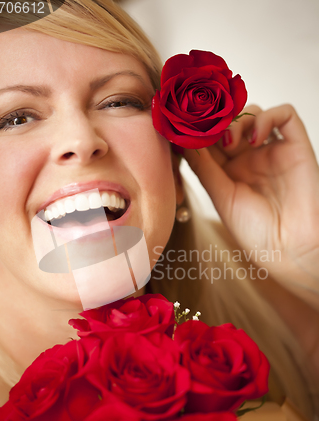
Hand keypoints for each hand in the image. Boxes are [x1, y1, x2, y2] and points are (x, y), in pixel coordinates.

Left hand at [184, 104, 318, 309]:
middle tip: (206, 129)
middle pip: (230, 122)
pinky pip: (285, 115)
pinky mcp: (295, 146)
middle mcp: (250, 158)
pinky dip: (267, 117)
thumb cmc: (255, 231)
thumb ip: (203, 167)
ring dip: (238, 119)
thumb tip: (182, 141)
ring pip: (254, 114)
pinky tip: (255, 137)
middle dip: (216, 121)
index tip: (183, 127)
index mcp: (229, 171)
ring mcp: (272, 150)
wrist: (289, 248)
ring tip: (230, 142)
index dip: (198, 130)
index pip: (210, 139)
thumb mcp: (221, 197)